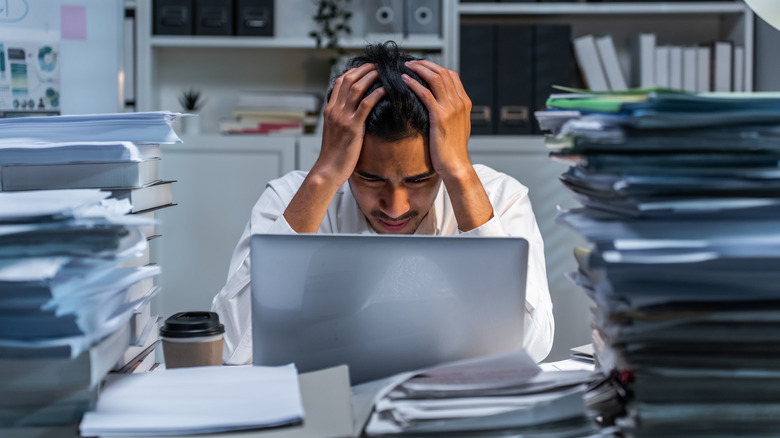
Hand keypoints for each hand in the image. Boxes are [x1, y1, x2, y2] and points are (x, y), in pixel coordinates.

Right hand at [313, 63, 385, 185]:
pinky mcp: (352, 127)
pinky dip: (376, 94)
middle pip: (349, 80)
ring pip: (356, 88)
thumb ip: (343, 119)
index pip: (341, 82)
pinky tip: (385, 89)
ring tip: (383, 72)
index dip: (355, 71)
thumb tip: (356, 112)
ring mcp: (342, 117)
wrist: (328, 170)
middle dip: (365, 69)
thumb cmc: (335, 154)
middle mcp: (334, 110)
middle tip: (379, 65)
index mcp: (330, 109)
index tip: (368, 67)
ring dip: (371, 77)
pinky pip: (365, 105)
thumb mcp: (336, 132)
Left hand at [403, 60, 492, 231]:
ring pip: (435, 78)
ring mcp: (451, 108)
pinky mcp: (440, 117)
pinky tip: (403, 80)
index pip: (451, 74)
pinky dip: (413, 83)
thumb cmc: (453, 150)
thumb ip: (451, 113)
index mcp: (464, 102)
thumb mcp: (457, 127)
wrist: (456, 166)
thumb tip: (440, 106)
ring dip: (418, 69)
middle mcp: (459, 102)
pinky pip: (425, 94)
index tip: (420, 65)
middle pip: (443, 72)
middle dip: (425, 64)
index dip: (435, 67)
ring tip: (405, 66)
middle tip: (410, 62)